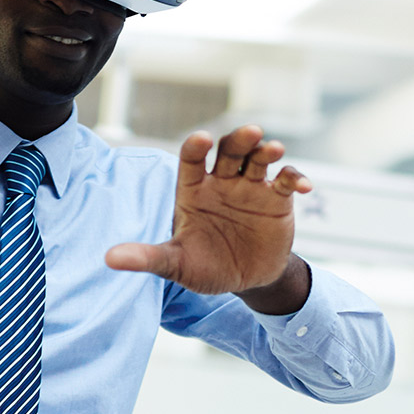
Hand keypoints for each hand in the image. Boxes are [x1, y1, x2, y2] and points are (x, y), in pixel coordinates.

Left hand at [106, 125, 313, 308]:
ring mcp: (250, 187)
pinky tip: (304, 186)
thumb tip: (109, 259)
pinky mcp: (276, 198)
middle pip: (229, 150)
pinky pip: (287, 181)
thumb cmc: (205, 267)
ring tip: (274, 150)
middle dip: (239, 140)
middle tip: (250, 133)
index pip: (191, 159)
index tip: (201, 139)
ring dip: (266, 150)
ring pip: (257, 158)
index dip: (196, 147)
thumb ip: (148, 258)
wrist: (245, 281)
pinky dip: (296, 178)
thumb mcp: (176, 264)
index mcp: (193, 189)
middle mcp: (221, 181)